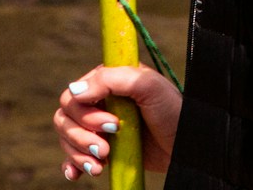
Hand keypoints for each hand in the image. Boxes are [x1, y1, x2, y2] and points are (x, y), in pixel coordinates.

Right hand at [52, 64, 179, 178]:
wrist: (187, 146)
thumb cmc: (172, 111)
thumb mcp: (148, 86)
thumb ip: (111, 80)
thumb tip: (75, 91)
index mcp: (106, 83)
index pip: (74, 95)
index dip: (86, 113)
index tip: (113, 125)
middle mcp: (99, 103)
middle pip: (65, 118)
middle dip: (81, 137)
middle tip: (106, 149)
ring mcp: (99, 128)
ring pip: (67, 138)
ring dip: (78, 153)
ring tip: (102, 164)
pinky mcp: (103, 150)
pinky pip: (73, 157)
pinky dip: (72, 165)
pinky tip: (78, 173)